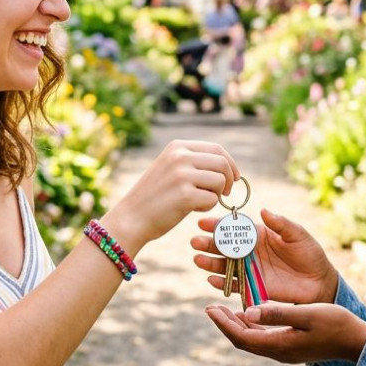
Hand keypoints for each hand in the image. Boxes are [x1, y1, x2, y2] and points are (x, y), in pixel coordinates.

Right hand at [103, 140, 238, 249]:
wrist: (131, 217)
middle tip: (224, 194)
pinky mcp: (185, 195)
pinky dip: (207, 207)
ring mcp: (182, 175)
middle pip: (222, 163)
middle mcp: (180, 156)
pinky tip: (191, 209)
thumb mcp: (170, 168)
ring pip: (220, 181)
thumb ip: (193, 161)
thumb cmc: (154, 196)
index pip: (216, 148)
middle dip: (228, 180)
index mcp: (177, 147)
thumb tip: (226, 165)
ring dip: (216, 195)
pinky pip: (213, 199)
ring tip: (199, 201)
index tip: (234, 177)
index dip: (230, 164)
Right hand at [192, 209, 336, 304]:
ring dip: (210, 263)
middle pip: (226, 246)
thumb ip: (281, 224)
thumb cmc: (310, 254)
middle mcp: (250, 251)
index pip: (236, 228)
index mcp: (260, 235)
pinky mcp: (253, 287)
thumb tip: (263, 210)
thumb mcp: (298, 235)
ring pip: (225, 265)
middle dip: (209, 244)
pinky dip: (222, 282)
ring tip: (198, 260)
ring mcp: (250, 269)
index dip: (220, 225)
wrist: (319, 282)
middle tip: (195, 241)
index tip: (203, 222)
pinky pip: (234, 285)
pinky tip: (211, 279)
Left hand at [206, 302, 365, 363]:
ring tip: (224, 310)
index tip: (209, 309)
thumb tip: (248, 310)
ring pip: (252, 340)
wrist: (357, 342)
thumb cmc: (335, 324)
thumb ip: (277, 313)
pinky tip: (249, 314)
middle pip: (242, 340)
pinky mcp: (290, 347)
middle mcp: (278, 352)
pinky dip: (251, 326)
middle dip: (225, 324)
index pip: (241, 336)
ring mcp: (284, 352)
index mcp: (279, 345)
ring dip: (237, 326)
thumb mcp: (306, 314)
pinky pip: (263, 339)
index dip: (223, 324)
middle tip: (210, 308)